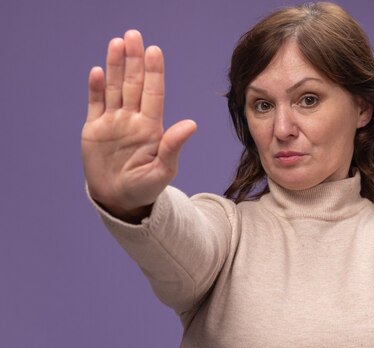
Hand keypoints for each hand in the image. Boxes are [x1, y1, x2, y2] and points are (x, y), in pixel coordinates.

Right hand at [81, 30, 196, 221]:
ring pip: (115, 88)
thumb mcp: (163, 171)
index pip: (153, 94)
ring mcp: (114, 122)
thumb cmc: (146, 188)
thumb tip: (191, 124)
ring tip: (117, 43)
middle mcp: (133, 119)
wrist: (119, 200)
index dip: (154, 73)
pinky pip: (95, 104)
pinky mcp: (95, 129)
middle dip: (134, 60)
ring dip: (116, 66)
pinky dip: (96, 89)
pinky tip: (98, 71)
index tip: (155, 51)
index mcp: (151, 127)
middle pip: (133, 84)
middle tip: (134, 35)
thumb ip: (173, 146)